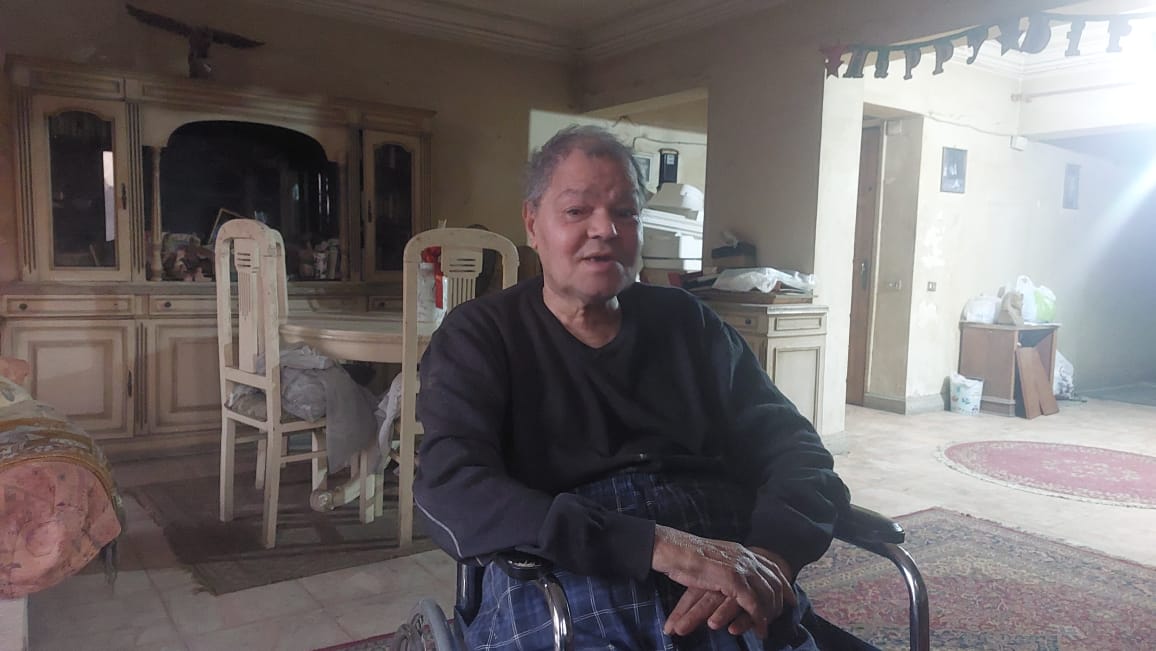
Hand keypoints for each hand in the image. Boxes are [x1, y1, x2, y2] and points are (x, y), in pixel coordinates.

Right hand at [651, 526, 796, 638]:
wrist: (672, 549)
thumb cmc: (684, 554)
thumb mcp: (712, 557)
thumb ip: (725, 564)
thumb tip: (728, 574)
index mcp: (740, 550)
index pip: (770, 565)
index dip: (782, 582)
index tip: (790, 595)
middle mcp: (744, 557)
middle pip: (774, 580)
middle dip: (783, 599)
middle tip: (787, 613)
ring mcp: (740, 568)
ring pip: (767, 593)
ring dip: (771, 613)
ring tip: (769, 626)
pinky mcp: (733, 580)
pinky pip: (753, 604)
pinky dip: (759, 619)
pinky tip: (760, 629)